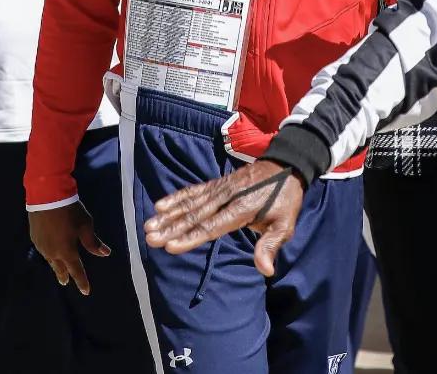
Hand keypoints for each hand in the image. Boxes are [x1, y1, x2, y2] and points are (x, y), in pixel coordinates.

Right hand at [29, 201, 110, 294]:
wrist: (47, 198)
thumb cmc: (70, 212)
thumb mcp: (86, 225)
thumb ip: (93, 242)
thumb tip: (105, 254)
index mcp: (66, 251)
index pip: (77, 270)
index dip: (82, 281)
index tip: (86, 292)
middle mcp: (52, 252)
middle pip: (59, 268)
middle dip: (64, 275)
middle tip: (66, 283)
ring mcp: (41, 246)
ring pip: (50, 260)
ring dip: (55, 266)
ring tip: (59, 270)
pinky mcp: (35, 238)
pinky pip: (44, 251)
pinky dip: (49, 255)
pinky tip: (50, 253)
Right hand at [144, 160, 303, 276]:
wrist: (288, 165)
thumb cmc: (286, 199)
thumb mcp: (286, 223)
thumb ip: (271, 245)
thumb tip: (266, 271)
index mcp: (243, 209)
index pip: (213, 226)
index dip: (191, 237)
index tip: (171, 246)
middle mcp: (228, 197)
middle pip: (196, 214)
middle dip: (172, 228)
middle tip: (150, 239)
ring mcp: (221, 188)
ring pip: (191, 202)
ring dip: (169, 214)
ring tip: (148, 226)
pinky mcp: (219, 183)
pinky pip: (195, 190)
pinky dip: (177, 197)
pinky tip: (160, 205)